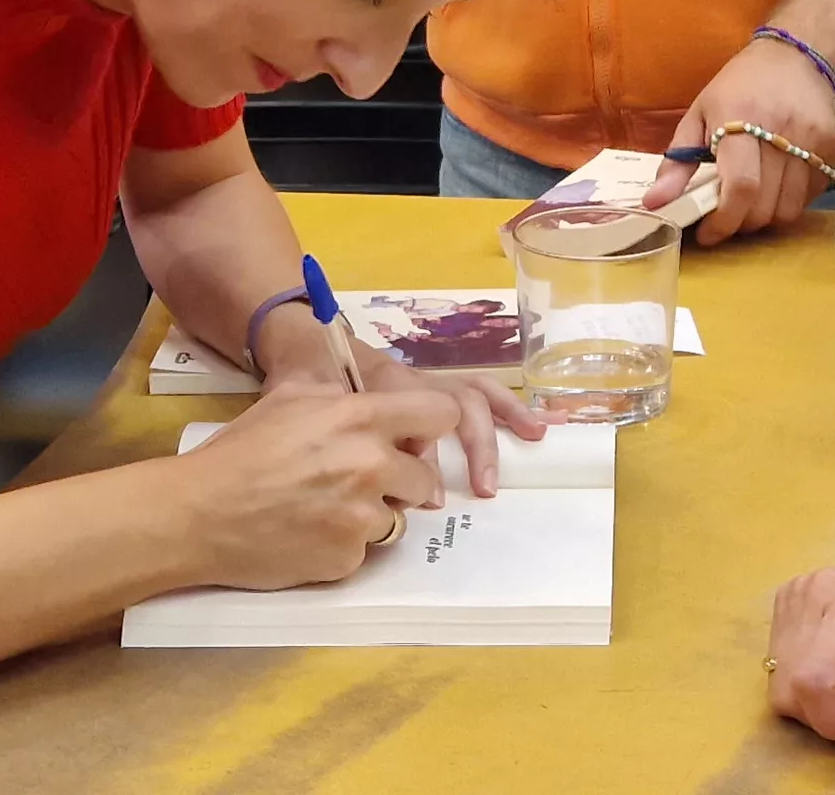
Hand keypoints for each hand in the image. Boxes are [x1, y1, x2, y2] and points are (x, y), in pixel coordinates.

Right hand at [170, 389, 457, 591]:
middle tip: (358, 481)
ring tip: (324, 508)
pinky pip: (365, 550)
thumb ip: (344, 397)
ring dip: (371, 515)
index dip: (428, 428)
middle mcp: (372, 466)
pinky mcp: (348, 558)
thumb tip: (376, 404)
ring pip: (398, 518)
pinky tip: (308, 533)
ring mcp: (362, 517)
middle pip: (425, 478)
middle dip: (399, 480)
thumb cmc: (240, 450)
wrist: (198, 513)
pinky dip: (343, 544)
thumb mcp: (291, 398)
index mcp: (361, 418)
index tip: (412, 439)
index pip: (442, 414)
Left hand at [267, 336, 544, 498]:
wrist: (297, 338)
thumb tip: (384, 464)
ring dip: (505, 414)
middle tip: (486, 486)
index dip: (425, 455)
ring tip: (536, 435)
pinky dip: (503, 405)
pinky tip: (530, 424)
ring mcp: (423, 379)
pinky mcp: (428, 387)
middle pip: (460, 399)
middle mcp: (411, 377)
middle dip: (478, 442)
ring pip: (473, 391)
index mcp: (382, 380)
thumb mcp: (303, 398)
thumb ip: (333, 424)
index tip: (424, 496)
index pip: (420, 416)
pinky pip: (472, 392)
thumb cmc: (299, 372)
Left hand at [651, 35, 834, 245]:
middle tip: (726, 216)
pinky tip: (775, 187)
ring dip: (765, 217)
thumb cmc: (740, 85)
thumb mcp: (699, 113)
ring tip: (750, 202)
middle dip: (740, 223)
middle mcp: (782, 130)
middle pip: (764, 205)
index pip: (741, 185)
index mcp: (740, 118)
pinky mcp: (833, 148)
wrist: (797, 56)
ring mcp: (813, 139)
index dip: (723, 220)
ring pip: (789, 209)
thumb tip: (655, 203)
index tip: (707, 234)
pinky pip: (809, 197)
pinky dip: (789, 203)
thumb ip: (678, 161)